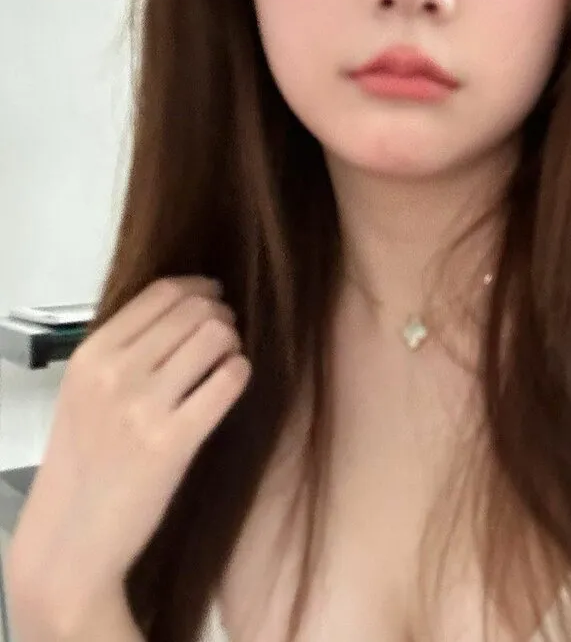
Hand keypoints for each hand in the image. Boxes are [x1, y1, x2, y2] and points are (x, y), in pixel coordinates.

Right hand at [5, 276, 250, 636]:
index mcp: (91, 356)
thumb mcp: (83, 393)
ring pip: (217, 337)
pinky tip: (230, 384)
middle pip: (195, 309)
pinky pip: (229, 380)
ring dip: (232, 344)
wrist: (70, 545)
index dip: (199, 287)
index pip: (162, 292)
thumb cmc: (82, 467)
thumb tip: (184, 307)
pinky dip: (239, 375)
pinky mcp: (175, 441)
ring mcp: (144, 407)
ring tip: (225, 362)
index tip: (213, 295)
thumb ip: (124, 350)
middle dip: (220, 315)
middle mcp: (115, 374)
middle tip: (224, 335)